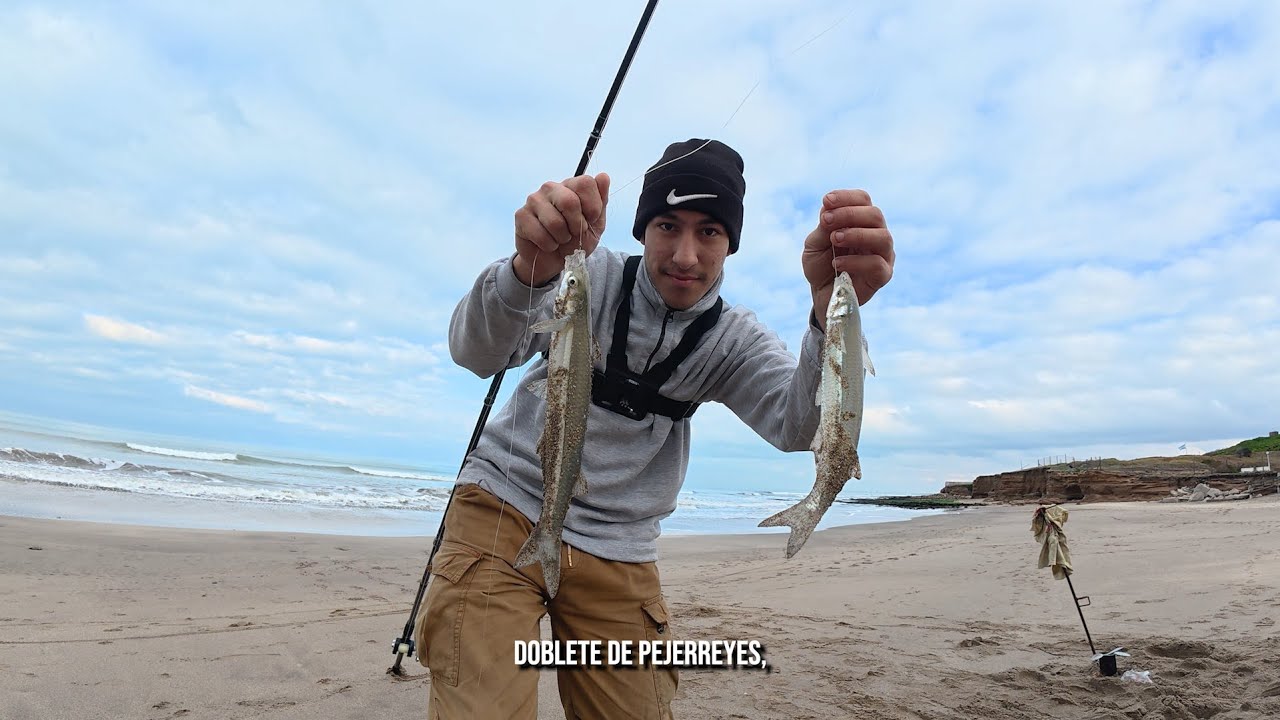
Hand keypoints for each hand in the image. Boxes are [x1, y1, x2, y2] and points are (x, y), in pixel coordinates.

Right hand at [512, 173, 610, 286]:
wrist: (556, 261)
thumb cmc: (576, 240)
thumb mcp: (596, 224)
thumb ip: (601, 201)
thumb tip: (603, 176)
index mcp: (570, 185)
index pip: (585, 183)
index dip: (593, 207)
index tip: (590, 220)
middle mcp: (551, 188)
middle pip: (569, 201)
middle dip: (576, 225)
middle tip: (574, 233)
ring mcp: (534, 200)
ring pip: (555, 222)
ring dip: (562, 238)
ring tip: (560, 239)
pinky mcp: (521, 215)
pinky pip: (540, 234)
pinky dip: (549, 245)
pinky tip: (547, 244)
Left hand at [801, 189, 894, 329]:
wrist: (821, 295)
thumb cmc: (820, 266)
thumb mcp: (814, 245)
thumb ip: (823, 228)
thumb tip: (828, 210)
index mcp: (861, 222)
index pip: (863, 200)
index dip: (846, 197)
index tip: (826, 201)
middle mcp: (876, 234)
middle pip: (875, 215)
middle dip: (849, 214)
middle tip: (827, 221)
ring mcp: (883, 255)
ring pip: (883, 237)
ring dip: (857, 234)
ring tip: (835, 239)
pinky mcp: (883, 275)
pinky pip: (877, 264)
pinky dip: (855, 261)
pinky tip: (837, 263)